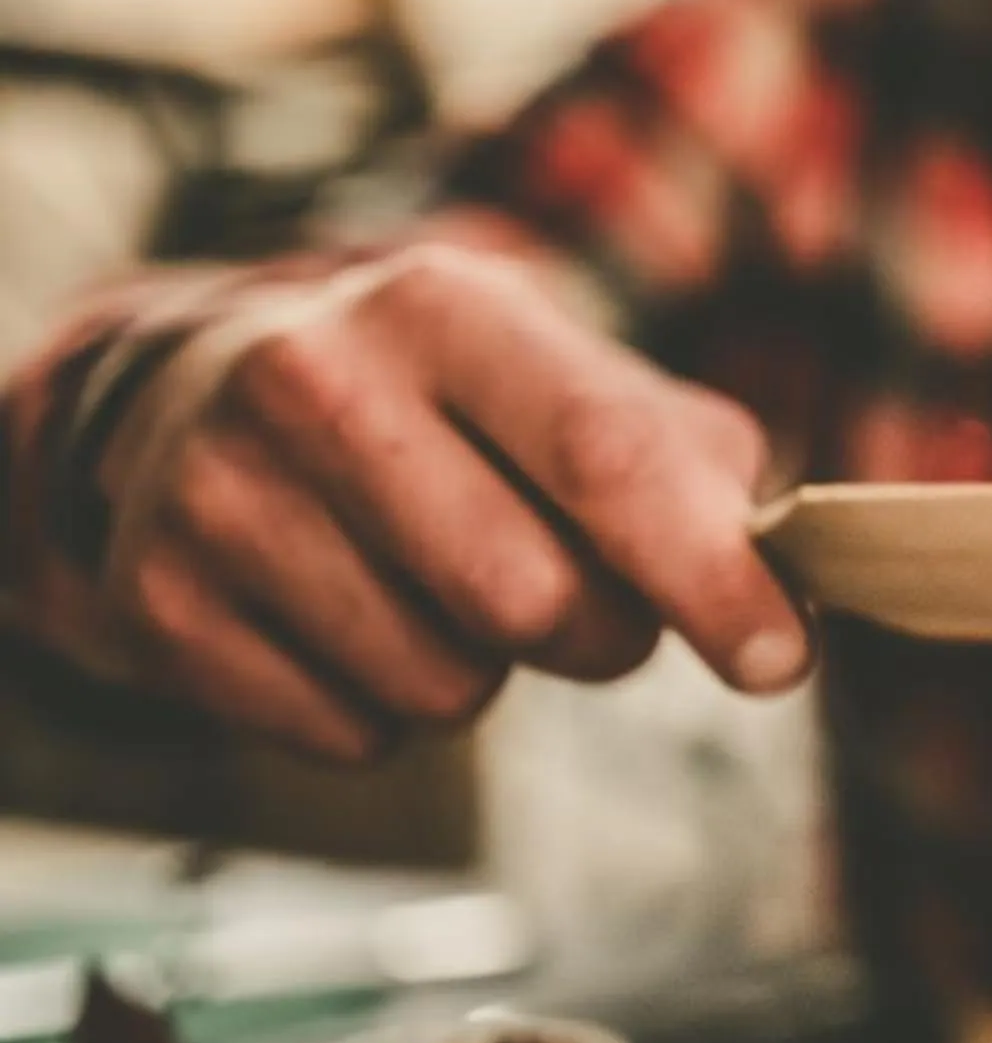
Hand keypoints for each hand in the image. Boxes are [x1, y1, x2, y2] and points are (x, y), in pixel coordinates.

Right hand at [76, 243, 810, 759]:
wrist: (177, 405)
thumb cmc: (437, 403)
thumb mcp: (560, 375)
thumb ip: (692, 460)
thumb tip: (777, 566)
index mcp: (441, 306)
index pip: (603, 455)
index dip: (707, 575)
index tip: (781, 661)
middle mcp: (314, 381)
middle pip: (533, 600)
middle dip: (602, 636)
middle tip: (584, 608)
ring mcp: (218, 494)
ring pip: (444, 688)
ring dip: (484, 673)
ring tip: (439, 589)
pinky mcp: (158, 603)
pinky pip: (352, 736)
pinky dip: (385, 710)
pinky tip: (347, 621)